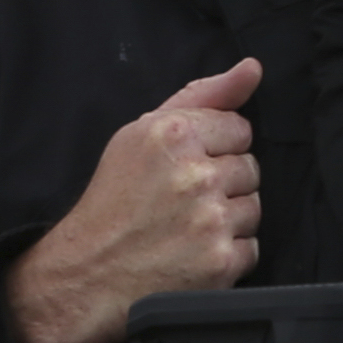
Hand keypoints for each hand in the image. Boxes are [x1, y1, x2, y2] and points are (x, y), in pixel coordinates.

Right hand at [3, 58, 264, 342]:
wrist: (88, 274)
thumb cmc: (113, 201)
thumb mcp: (141, 134)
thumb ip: (202, 96)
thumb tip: (252, 68)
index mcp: (173, 134)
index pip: (239, 127)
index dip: (216, 147)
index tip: (188, 165)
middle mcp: (195, 175)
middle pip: (250, 167)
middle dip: (223, 182)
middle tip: (183, 200)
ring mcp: (211, 221)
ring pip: (254, 208)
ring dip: (228, 218)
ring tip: (187, 227)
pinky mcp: (221, 262)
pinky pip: (250, 248)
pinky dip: (227, 253)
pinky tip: (193, 252)